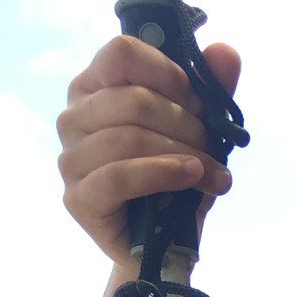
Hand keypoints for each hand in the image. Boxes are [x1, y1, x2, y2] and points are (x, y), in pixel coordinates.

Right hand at [57, 33, 240, 261]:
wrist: (164, 245)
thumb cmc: (174, 180)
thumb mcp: (199, 132)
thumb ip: (211, 91)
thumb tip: (226, 52)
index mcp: (96, 86)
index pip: (121, 52)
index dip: (167, 73)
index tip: (198, 101)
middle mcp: (74, 116)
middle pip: (134, 100)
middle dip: (187, 125)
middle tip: (213, 148)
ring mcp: (70, 158)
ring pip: (129, 137)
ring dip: (183, 153)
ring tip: (213, 173)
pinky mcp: (78, 198)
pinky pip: (120, 176)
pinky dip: (163, 174)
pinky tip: (191, 178)